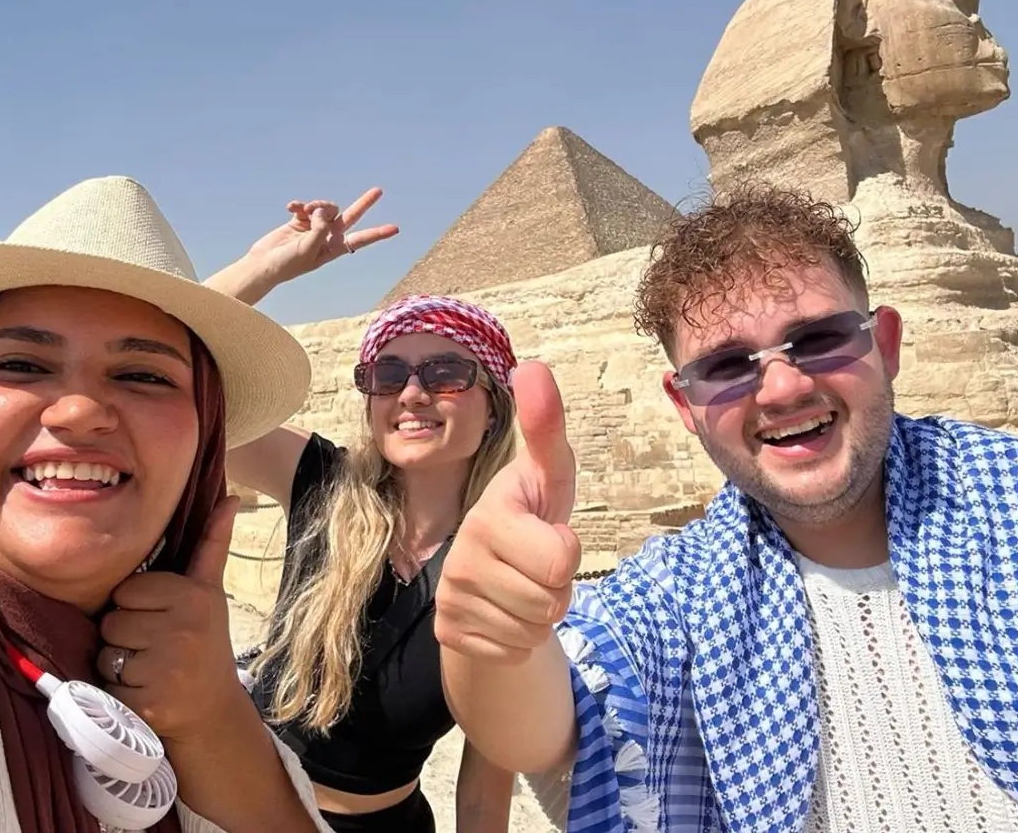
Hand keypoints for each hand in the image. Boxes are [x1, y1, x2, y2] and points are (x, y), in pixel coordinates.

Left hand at [97, 494, 243, 743]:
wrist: (213, 712)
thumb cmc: (205, 645)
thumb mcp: (210, 594)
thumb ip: (211, 545)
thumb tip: (230, 498)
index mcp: (193, 596)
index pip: (126, 591)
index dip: (137, 609)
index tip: (162, 623)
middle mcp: (181, 630)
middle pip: (113, 622)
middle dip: (126, 637)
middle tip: (156, 650)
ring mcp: (165, 669)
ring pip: (105, 654)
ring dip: (118, 666)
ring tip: (149, 671)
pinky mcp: (146, 704)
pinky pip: (105, 687)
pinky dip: (116, 695)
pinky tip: (143, 694)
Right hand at [245, 187, 397, 282]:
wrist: (264, 264)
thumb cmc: (287, 263)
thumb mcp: (308, 249)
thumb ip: (320, 229)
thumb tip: (324, 211)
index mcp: (334, 248)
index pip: (361, 238)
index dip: (378, 233)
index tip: (395, 229)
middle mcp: (327, 236)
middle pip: (350, 216)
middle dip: (364, 203)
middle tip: (379, 191)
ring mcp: (314, 227)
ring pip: (325, 207)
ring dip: (316, 204)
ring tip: (304, 210)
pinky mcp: (300, 220)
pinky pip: (305, 206)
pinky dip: (299, 205)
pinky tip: (290, 208)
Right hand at [435, 362, 581, 663]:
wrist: (494, 576)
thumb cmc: (532, 515)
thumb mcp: (549, 475)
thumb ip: (547, 426)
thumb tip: (532, 365)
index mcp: (490, 514)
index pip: (561, 559)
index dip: (568, 551)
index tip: (546, 532)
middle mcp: (462, 554)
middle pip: (551, 600)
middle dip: (558, 589)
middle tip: (538, 567)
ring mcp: (451, 597)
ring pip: (534, 630)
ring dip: (541, 615)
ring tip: (523, 587)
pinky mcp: (450, 634)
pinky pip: (513, 652)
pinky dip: (518, 639)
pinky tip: (504, 613)